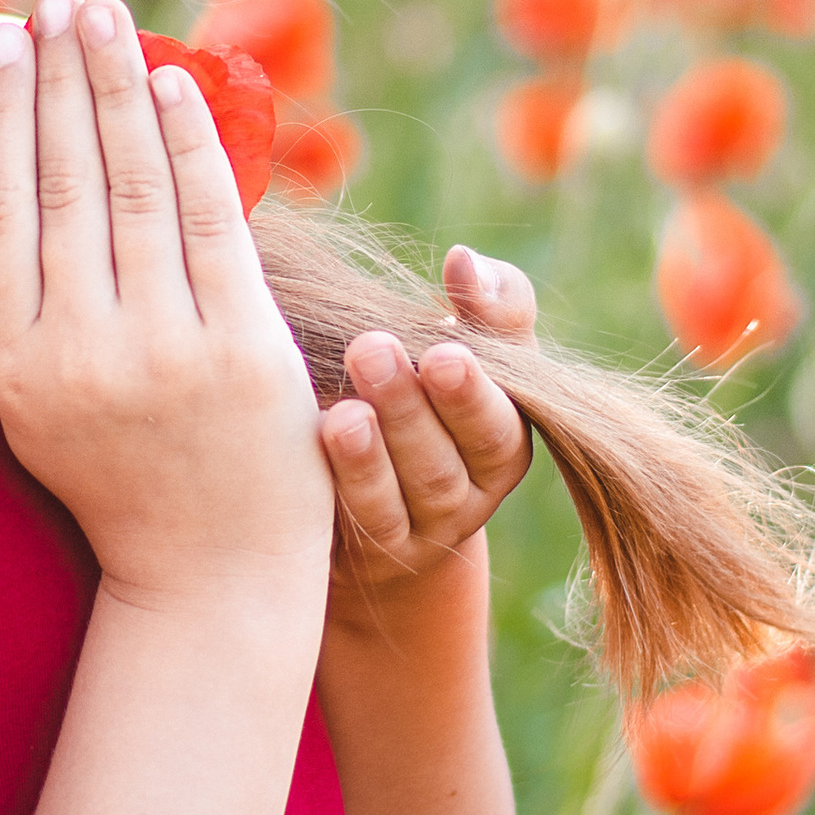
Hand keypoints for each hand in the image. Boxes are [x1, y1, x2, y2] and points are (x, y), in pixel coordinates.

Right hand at [0, 0, 331, 613]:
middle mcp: (83, 354)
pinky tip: (174, 84)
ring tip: (105, 22)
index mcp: (18, 367)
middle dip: (59, 81)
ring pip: (133, 190)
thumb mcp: (36, 403)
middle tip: (55, 5)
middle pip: (63, 185)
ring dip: (118, 91)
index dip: (1, 118)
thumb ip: (9, 305)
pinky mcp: (242, 351)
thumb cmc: (119, 479)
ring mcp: (166, 352)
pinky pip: (210, 222)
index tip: (1, 44)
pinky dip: (192, 143)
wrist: (210, 577)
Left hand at [319, 245, 536, 625]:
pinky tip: (313, 447)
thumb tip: (464, 261)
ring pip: (400, 497)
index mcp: (501, 443)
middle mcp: (467, 495)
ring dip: (371, 454)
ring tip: (342, 413)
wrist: (377, 485)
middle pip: (444, 461)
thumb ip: (486, 303)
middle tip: (371, 348)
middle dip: (410, 406)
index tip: (443, 350)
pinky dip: (338, 488)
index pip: (497, 424)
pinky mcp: (366, 553)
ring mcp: (416, 531)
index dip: (472, 392)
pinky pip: (356, 526)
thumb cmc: (428, 389)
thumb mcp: (468, 346)